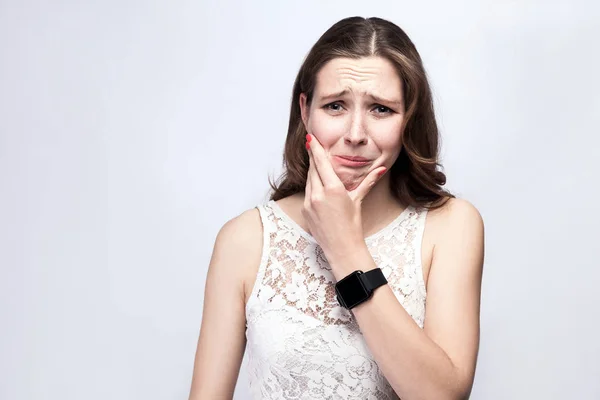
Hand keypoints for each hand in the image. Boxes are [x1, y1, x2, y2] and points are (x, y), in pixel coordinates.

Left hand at [303, 133, 386, 271]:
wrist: (342, 248)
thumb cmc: (352, 226)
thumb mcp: (358, 200)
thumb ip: (368, 181)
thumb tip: (381, 168)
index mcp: (333, 189)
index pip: (320, 162)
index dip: (314, 148)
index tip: (310, 137)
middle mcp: (318, 194)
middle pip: (313, 169)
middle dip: (313, 157)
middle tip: (312, 144)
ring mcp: (309, 202)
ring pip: (309, 180)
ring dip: (312, 171)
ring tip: (315, 162)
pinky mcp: (304, 210)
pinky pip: (306, 192)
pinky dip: (311, 185)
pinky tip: (316, 183)